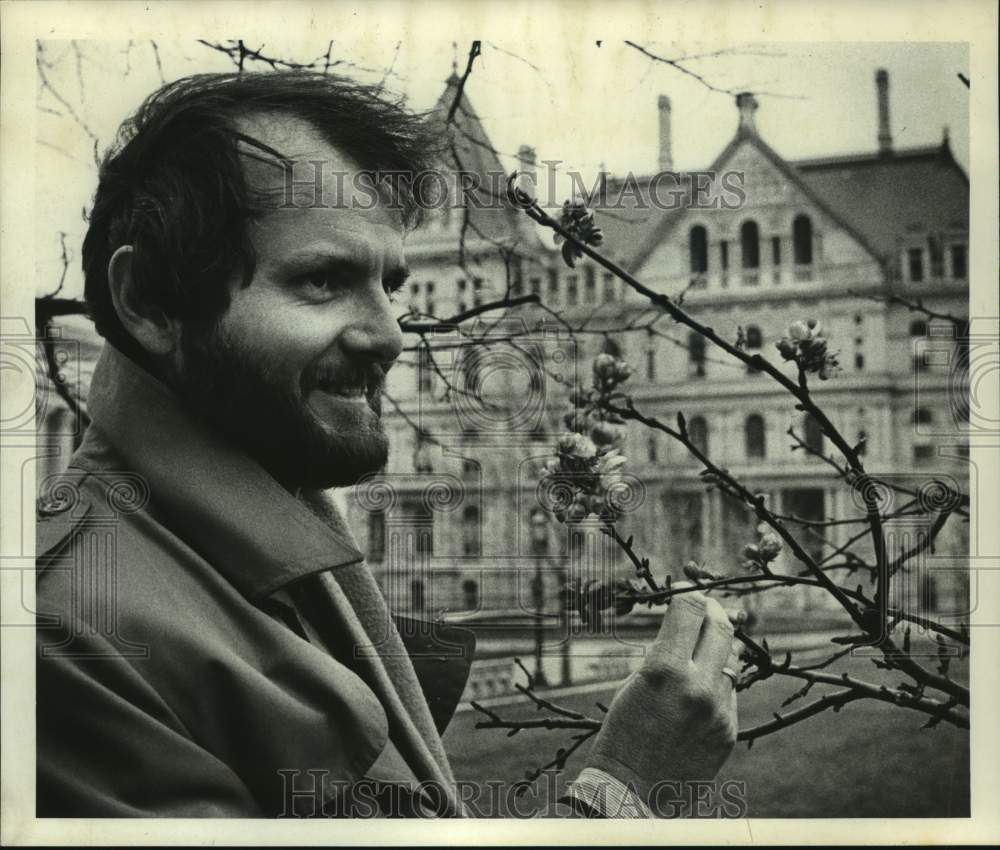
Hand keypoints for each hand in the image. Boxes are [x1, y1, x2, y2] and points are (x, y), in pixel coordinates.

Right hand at [582, 590, 738, 815]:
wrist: (633, 789)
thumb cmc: (623, 732)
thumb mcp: (635, 683)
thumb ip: (663, 654)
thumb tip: (685, 630)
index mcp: (664, 669)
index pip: (689, 610)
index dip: (689, 595)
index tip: (688, 594)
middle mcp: (697, 686)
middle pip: (720, 627)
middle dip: (713, 612)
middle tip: (707, 608)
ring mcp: (718, 709)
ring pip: (730, 659)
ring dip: (718, 648)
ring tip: (703, 647)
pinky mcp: (729, 729)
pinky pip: (730, 691)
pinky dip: (718, 681)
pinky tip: (700, 688)